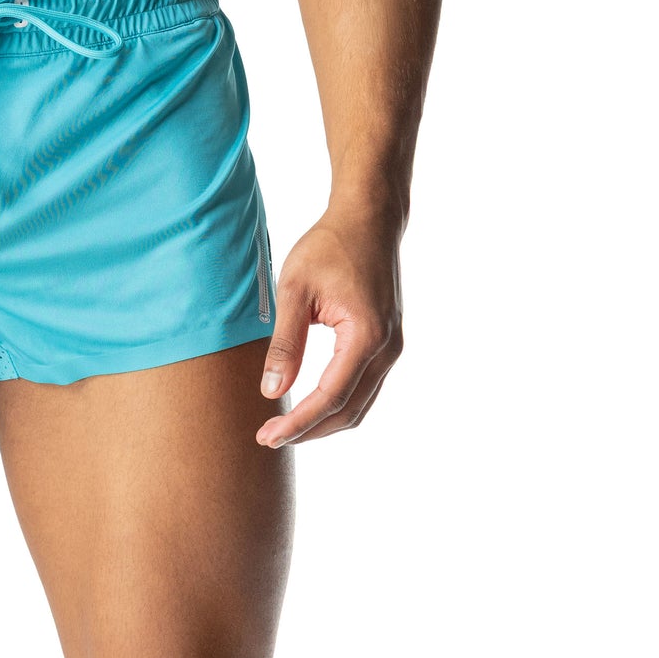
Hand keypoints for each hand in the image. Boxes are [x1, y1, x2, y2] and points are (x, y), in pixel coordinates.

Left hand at [255, 206, 403, 447]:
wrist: (369, 219)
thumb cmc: (329, 246)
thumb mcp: (294, 290)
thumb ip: (284, 343)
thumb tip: (272, 391)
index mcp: (366, 336)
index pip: (329, 397)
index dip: (298, 422)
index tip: (267, 436)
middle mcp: (387, 349)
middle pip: (348, 412)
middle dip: (308, 431)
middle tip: (268, 438)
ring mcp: (391, 349)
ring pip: (359, 407)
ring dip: (323, 424)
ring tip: (284, 429)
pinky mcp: (387, 345)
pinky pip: (363, 391)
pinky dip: (336, 407)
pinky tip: (308, 409)